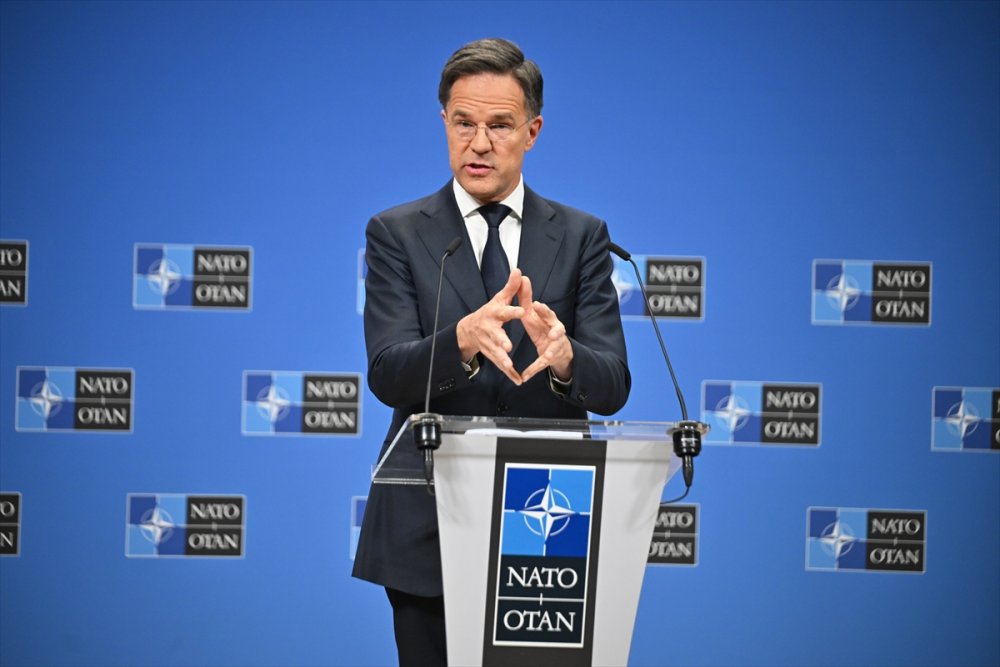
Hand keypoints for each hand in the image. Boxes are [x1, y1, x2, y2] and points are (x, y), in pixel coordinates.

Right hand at [456, 268, 525, 384]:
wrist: (468, 330)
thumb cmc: (489, 313)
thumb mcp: (498, 299)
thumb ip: (511, 288)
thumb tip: (519, 271)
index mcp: (494, 315)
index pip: (504, 312)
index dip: (512, 311)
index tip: (522, 310)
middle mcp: (490, 330)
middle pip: (495, 336)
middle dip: (500, 341)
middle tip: (508, 345)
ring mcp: (489, 344)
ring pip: (495, 353)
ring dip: (502, 360)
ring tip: (509, 365)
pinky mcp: (492, 355)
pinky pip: (501, 365)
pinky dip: (509, 374)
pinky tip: (517, 380)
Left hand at [517, 275, 572, 383]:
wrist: (556, 349)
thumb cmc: (543, 328)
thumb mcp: (533, 314)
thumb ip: (526, 298)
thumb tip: (523, 278)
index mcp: (550, 320)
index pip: (549, 314)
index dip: (544, 311)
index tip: (537, 305)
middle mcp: (556, 332)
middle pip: (558, 329)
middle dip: (556, 329)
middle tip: (552, 331)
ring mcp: (554, 346)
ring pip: (554, 348)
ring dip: (550, 350)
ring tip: (546, 353)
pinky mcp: (549, 359)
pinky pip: (541, 365)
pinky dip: (533, 370)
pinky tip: (524, 377)